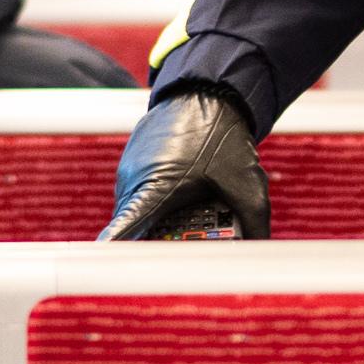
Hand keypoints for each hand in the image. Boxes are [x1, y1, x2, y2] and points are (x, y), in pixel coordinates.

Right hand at [101, 86, 268, 240]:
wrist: (207, 93)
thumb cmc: (222, 137)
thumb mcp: (246, 183)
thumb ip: (254, 222)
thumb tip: (258, 251)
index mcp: (155, 190)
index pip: (124, 232)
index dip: (116, 255)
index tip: (105, 271)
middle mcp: (134, 182)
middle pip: (139, 230)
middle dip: (163, 242)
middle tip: (196, 242)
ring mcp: (130, 170)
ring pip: (141, 212)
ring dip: (163, 219)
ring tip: (199, 208)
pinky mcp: (133, 162)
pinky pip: (141, 194)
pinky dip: (160, 200)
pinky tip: (188, 189)